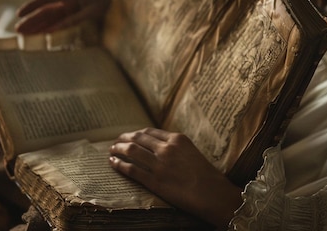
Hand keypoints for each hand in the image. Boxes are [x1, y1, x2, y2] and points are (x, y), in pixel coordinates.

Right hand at [15, 0, 110, 33]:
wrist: (128, 18)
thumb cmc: (111, 12)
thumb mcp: (92, 15)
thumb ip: (71, 22)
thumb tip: (51, 31)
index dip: (32, 6)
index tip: (20, 14)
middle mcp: (69, 0)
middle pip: (46, 10)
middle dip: (32, 20)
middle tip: (18, 30)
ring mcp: (72, 11)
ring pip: (50, 19)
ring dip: (37, 27)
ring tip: (24, 36)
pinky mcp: (75, 21)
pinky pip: (57, 26)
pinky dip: (48, 32)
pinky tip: (39, 39)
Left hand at [109, 128, 242, 229]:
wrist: (214, 195)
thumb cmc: (208, 177)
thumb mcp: (193, 153)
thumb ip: (176, 148)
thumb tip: (160, 148)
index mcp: (177, 139)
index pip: (149, 131)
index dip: (136, 133)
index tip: (129, 136)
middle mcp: (166, 148)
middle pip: (138, 138)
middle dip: (124, 138)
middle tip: (116, 141)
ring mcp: (159, 164)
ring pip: (131, 150)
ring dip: (118, 149)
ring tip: (111, 150)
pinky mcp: (154, 181)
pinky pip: (131, 169)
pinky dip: (119, 164)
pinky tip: (113, 163)